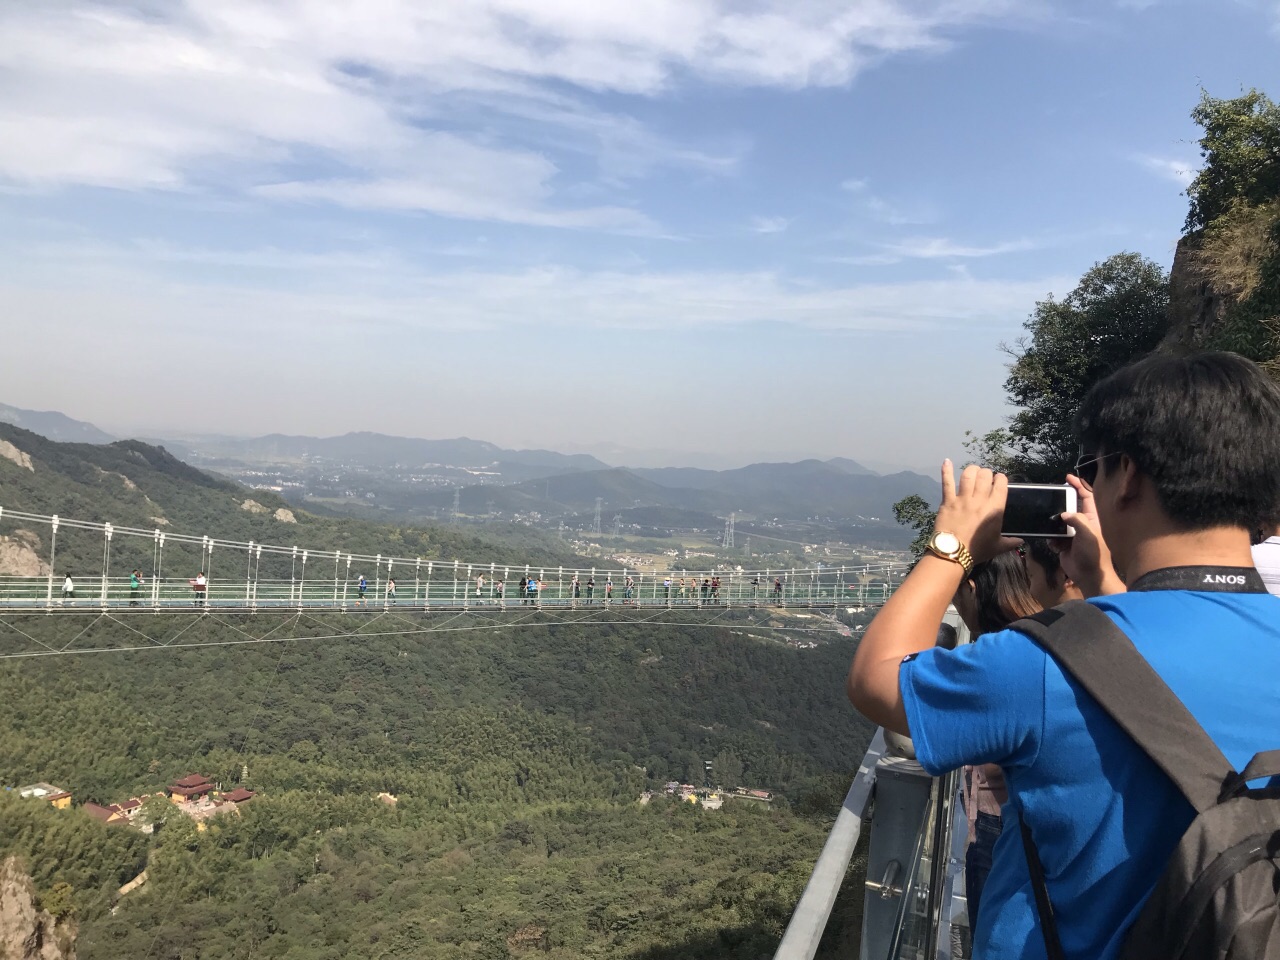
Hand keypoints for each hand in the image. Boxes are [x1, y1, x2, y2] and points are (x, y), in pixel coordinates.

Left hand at [934, 460, 1021, 563]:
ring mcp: (962, 499)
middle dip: (987, 473)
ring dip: (972, 469)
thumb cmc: (977, 550)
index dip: (1001, 478)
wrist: (953, 553)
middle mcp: (980, 500)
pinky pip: (947, 483)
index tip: (999, 479)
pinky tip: (947, 461)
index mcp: (995, 509)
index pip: (1001, 485)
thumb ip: (1010, 542)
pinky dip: (946, 471)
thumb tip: (1021, 541)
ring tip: (973, 470)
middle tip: (985, 476)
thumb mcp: (998, 547)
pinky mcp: (948, 501)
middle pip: (985, 476)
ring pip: (968, 475)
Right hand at [1057, 475, 1124, 596]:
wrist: (1088, 575)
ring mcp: (1072, 535)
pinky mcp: (1063, 545)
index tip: (1068, 478)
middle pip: (1068, 508)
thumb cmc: (1093, 553)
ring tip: (1051, 529)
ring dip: (1053, 526)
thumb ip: (1077, 519)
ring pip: (1058, 523)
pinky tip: (1055, 545)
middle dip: (1059, 507)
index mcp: (1091, 518)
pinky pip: (1053, 536)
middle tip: (1050, 503)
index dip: (1078, 486)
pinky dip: (1052, 540)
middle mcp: (1081, 524)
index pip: (1086, 497)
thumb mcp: (1088, 533)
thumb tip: (1063, 514)